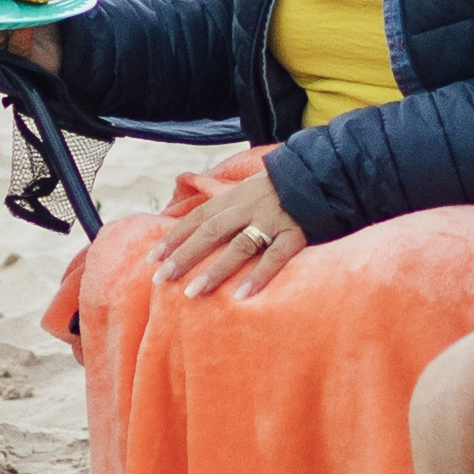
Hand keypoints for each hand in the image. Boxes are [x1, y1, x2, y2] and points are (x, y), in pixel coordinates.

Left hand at [130, 166, 314, 297]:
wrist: (321, 178)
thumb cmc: (279, 191)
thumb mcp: (247, 191)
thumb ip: (224, 207)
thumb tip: (191, 226)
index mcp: (234, 198)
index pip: (197, 218)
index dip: (174, 237)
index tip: (152, 258)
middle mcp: (249, 208)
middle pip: (210, 232)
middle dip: (184, 256)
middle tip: (161, 279)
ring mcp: (272, 221)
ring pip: (238, 246)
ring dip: (214, 270)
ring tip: (192, 292)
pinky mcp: (295, 235)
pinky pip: (275, 258)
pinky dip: (258, 277)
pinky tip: (241, 296)